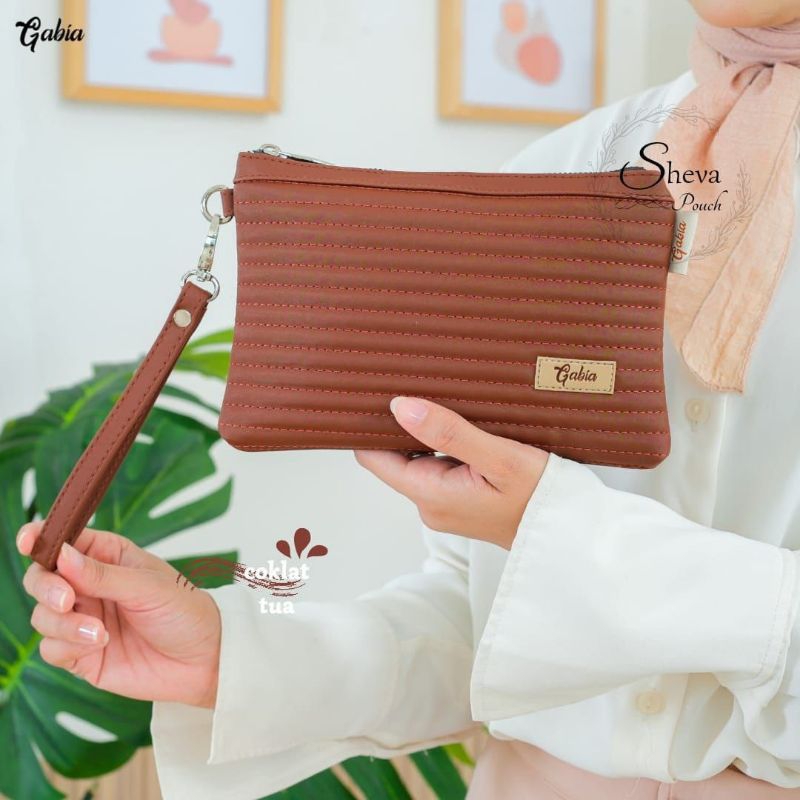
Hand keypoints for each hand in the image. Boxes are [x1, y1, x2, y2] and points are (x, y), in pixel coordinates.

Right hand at [17, 523, 220, 707]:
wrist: (202, 659)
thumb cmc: (183, 611)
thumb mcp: (147, 586)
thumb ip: (102, 574)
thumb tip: (61, 554)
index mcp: (108, 557)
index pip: (64, 541)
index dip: (41, 538)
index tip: (28, 540)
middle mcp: (89, 586)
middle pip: (41, 579)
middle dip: (46, 587)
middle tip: (67, 599)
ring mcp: (83, 620)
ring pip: (42, 616)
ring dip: (63, 624)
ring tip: (100, 632)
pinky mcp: (81, 654)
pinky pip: (51, 648)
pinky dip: (67, 646)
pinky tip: (99, 645)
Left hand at [355, 397, 548, 548]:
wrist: (569, 536)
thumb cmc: (542, 498)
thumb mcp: (500, 458)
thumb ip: (449, 433)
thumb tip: (401, 407)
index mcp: (430, 494)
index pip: (374, 458)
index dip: (370, 426)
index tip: (378, 394)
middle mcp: (429, 505)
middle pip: (393, 457)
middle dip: (401, 425)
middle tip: (416, 386)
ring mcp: (443, 506)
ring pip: (417, 460)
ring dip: (425, 435)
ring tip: (443, 401)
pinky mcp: (459, 503)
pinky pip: (438, 468)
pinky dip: (443, 447)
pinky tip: (463, 427)